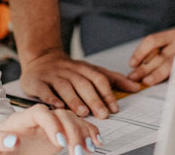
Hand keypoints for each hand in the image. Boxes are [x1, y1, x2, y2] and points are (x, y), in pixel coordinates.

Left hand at [0, 105, 101, 154]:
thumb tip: (12, 140)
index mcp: (23, 117)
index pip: (41, 112)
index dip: (52, 124)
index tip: (58, 141)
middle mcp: (40, 118)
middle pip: (61, 114)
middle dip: (72, 131)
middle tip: (76, 151)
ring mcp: (51, 125)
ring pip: (73, 119)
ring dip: (83, 133)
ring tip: (88, 149)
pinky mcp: (60, 134)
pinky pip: (78, 127)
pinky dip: (88, 132)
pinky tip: (95, 142)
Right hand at [20, 50, 140, 118]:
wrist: (41, 59)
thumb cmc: (70, 70)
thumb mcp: (91, 71)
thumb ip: (113, 79)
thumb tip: (137, 87)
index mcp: (84, 68)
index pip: (98, 79)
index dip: (107, 93)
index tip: (114, 108)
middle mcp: (69, 70)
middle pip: (83, 84)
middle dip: (94, 100)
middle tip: (103, 115)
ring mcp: (53, 75)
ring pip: (65, 87)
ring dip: (75, 100)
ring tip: (83, 112)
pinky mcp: (38, 82)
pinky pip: (44, 90)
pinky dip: (51, 98)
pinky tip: (58, 107)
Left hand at [126, 27, 174, 84]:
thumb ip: (165, 48)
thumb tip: (144, 63)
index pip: (152, 41)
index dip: (140, 52)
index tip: (132, 63)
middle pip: (158, 55)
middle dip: (143, 68)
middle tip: (133, 77)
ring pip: (168, 64)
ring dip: (154, 74)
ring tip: (145, 81)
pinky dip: (170, 78)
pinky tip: (163, 82)